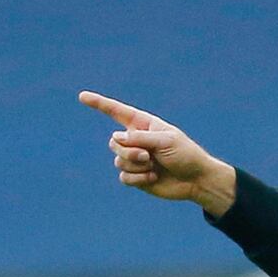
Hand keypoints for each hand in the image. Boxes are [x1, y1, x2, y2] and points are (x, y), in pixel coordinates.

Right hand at [78, 91, 235, 214]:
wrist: (195, 180)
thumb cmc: (186, 155)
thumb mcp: (166, 141)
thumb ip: (140, 138)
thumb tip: (116, 138)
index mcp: (144, 125)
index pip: (117, 112)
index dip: (99, 104)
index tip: (82, 96)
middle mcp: (136, 140)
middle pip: (114, 142)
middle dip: (129, 151)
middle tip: (148, 156)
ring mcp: (135, 159)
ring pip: (118, 160)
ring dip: (136, 165)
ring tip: (153, 167)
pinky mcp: (136, 177)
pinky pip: (124, 176)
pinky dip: (138, 178)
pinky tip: (153, 178)